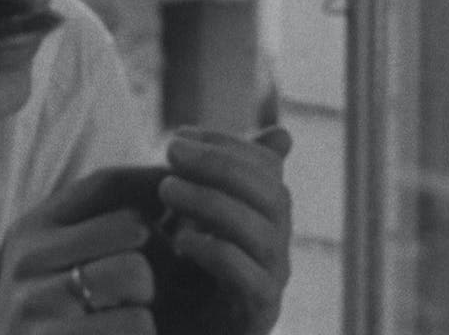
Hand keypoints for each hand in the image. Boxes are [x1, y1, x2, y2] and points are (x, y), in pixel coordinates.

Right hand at [0, 168, 168, 334]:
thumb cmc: (58, 326)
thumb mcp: (63, 267)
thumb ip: (104, 226)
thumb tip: (167, 179)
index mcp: (31, 230)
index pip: (105, 184)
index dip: (152, 192)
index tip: (177, 217)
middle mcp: (27, 259)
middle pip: (131, 227)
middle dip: (156, 259)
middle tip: (152, 292)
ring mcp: (35, 303)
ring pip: (135, 273)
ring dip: (149, 303)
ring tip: (134, 325)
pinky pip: (137, 325)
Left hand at [149, 126, 292, 334]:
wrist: (172, 329)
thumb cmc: (180, 271)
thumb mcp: (195, 214)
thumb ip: (217, 175)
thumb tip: (282, 134)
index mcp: (265, 215)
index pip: (266, 168)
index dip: (226, 145)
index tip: (180, 134)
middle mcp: (277, 246)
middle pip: (272, 195)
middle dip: (220, 166)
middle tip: (171, 151)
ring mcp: (272, 281)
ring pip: (263, 233)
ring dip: (212, 202)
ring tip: (166, 189)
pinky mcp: (256, 314)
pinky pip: (249, 279)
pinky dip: (216, 252)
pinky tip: (179, 240)